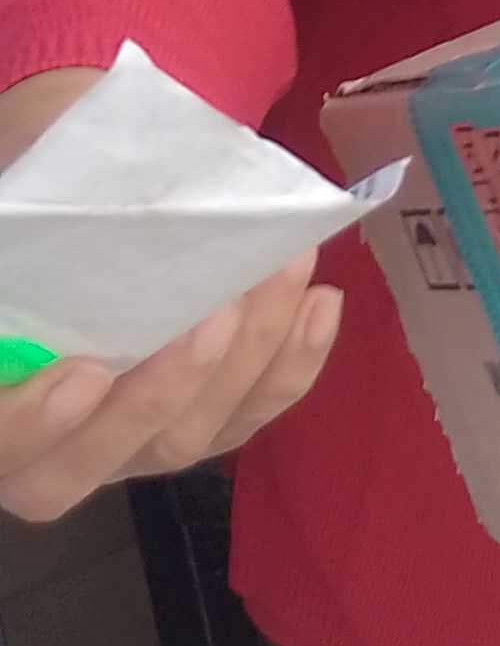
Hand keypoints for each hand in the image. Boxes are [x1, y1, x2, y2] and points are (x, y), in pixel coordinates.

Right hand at [0, 68, 341, 525]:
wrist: (94, 193)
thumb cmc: (47, 197)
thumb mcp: (27, 196)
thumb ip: (35, 209)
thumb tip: (73, 186)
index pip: (0, 440)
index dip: (32, 424)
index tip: (85, 372)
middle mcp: (48, 442)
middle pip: (97, 460)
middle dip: (164, 392)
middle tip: (216, 317)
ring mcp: (126, 441)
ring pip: (183, 440)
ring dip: (245, 362)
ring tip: (282, 275)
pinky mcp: (197, 424)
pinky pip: (246, 417)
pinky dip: (291, 365)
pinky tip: (321, 303)